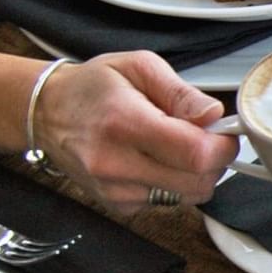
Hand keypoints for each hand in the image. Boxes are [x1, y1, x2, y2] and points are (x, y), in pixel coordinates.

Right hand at [34, 52, 239, 213]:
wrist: (47, 113)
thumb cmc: (91, 88)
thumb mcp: (139, 67)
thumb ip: (181, 93)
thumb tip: (213, 114)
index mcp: (124, 123)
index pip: (195, 153)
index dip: (222, 146)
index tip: (224, 133)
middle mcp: (116, 164)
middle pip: (198, 181)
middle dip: (214, 161)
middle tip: (204, 137)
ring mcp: (115, 190)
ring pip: (188, 197)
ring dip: (197, 174)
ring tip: (176, 146)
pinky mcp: (118, 205)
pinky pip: (169, 203)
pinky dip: (175, 184)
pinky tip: (157, 161)